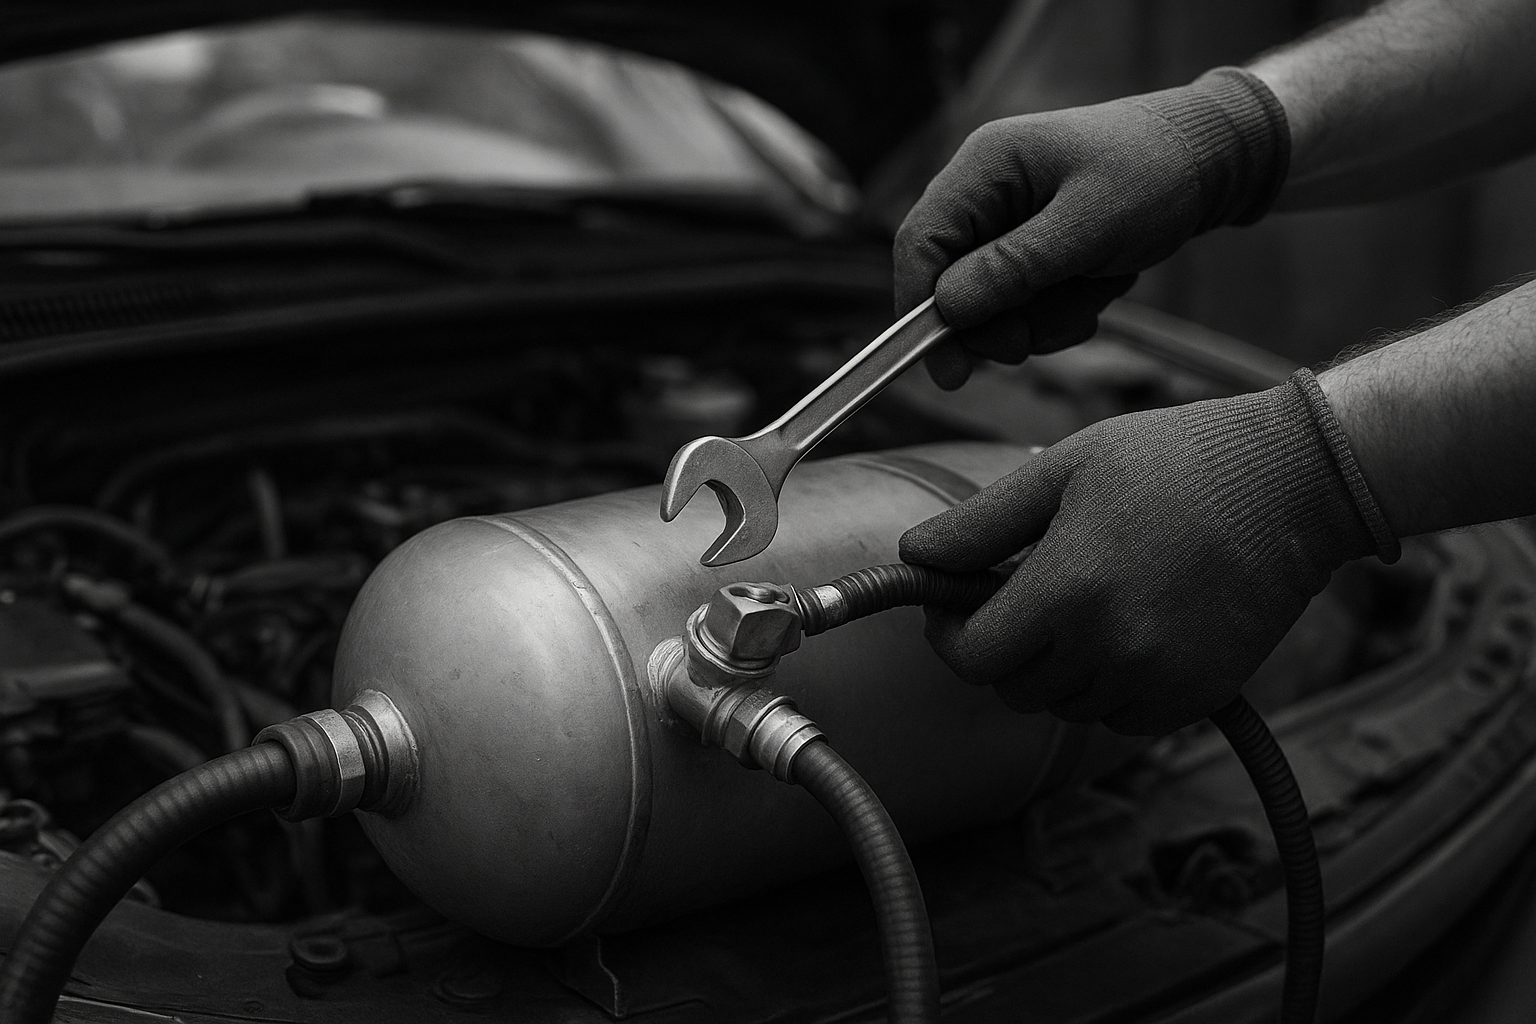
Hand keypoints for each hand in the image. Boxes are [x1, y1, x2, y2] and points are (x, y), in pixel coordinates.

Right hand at [894, 68, 1288, 388]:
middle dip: (1000, 321)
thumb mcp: (1089, 226)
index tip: (948, 370)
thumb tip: (947, 309)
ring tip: (1096, 287)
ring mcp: (1008, 221)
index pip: (920, 243)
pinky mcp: (1033, 247)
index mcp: (985, 165)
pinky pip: (1026, 303)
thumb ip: (1014, 268)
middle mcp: (986, 192)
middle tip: (1035, 341)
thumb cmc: (1158, 174)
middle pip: (951, 284)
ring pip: (992, 304)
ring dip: (1043, 317)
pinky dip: (1062, 309)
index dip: (920, 310)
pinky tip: (1101, 284)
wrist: (1216, 160)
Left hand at [899, 375, 1393, 734]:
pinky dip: (1109, 685)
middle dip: (1003, 646)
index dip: (949, 635)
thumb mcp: (1064, 468)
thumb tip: (914, 556)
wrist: (1298, 482)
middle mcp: (1110, 647)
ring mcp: (1158, 679)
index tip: (955, 608)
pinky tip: (1129, 627)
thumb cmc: (1177, 459)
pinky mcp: (1198, 695)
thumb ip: (980, 523)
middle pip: (1012, 687)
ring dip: (1057, 665)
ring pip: (1064, 705)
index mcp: (1067, 588)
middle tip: (1025, 592)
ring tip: (1088, 598)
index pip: (970, 657)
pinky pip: (1119, 716)